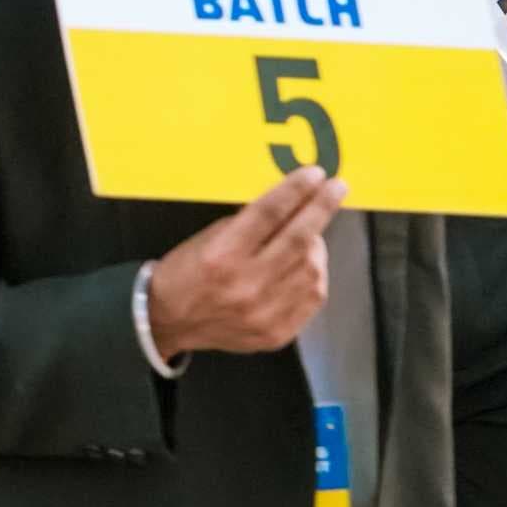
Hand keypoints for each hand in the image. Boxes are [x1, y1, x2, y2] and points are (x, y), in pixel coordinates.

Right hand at [144, 166, 347, 357]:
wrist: (170, 320)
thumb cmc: (186, 273)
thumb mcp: (208, 239)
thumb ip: (248, 225)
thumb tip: (288, 203)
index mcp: (221, 256)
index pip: (268, 213)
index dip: (295, 190)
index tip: (313, 175)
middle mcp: (245, 285)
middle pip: (298, 239)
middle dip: (321, 208)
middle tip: (336, 189)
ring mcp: (265, 312)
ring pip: (312, 269)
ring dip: (317, 244)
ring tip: (310, 233)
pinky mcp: (277, 331)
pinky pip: (313, 297)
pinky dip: (315, 275)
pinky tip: (308, 264)